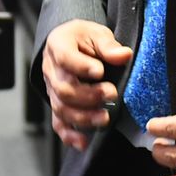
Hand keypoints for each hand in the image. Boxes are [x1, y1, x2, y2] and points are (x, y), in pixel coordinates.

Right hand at [42, 19, 131, 151]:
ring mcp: (51, 89)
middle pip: (64, 88)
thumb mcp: (97, 33)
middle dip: (88, 96)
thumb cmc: (84, 37)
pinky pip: (58, 122)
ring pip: (61, 108)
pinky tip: (83, 143)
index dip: (81, 66)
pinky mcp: (56, 103)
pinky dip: (69, 135)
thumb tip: (124, 55)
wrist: (67, 42)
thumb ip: (109, 46)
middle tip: (112, 95)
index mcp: (58, 45)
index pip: (66, 58)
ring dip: (83, 117)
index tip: (101, 72)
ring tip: (104, 119)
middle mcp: (50, 69)